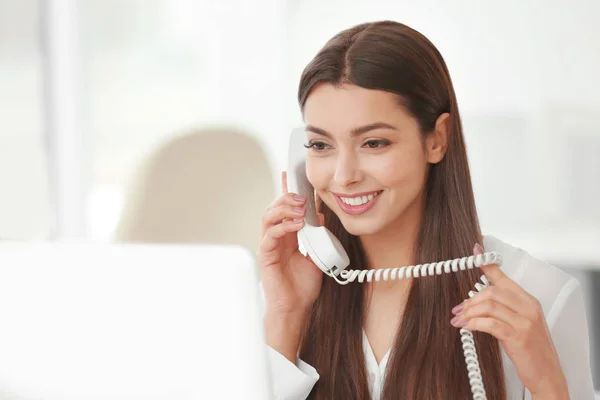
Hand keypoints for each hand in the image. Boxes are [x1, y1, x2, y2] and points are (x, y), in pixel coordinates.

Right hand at [258, 171, 323, 316]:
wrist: (296, 308)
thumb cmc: (303, 286)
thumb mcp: (317, 255)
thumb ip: (318, 235)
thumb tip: (322, 216)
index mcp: (287, 236)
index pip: (285, 208)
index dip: (287, 191)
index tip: (291, 175)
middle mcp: (276, 238)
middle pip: (274, 208)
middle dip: (287, 197)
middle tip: (302, 196)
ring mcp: (269, 245)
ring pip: (269, 217)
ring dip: (284, 209)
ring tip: (300, 208)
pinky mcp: (266, 255)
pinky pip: (269, 235)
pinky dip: (282, 226)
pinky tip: (296, 225)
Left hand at [450, 244, 568, 397]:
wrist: (547, 374)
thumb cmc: (531, 349)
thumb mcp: (519, 323)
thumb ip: (503, 309)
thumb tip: (476, 301)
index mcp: (528, 301)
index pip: (504, 277)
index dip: (487, 264)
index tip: (475, 252)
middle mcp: (528, 308)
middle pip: (492, 291)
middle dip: (470, 300)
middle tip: (457, 310)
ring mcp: (525, 322)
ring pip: (489, 305)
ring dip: (468, 312)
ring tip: (458, 320)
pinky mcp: (518, 337)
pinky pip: (490, 324)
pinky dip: (474, 324)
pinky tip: (465, 328)